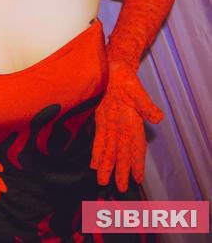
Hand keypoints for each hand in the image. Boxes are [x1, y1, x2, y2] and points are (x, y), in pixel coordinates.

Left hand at [90, 62, 163, 191]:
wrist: (112, 65)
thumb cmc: (126, 76)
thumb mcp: (135, 89)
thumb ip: (145, 104)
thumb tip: (157, 118)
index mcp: (133, 120)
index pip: (136, 146)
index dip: (136, 162)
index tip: (138, 178)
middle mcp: (122, 125)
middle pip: (121, 151)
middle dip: (119, 169)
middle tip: (118, 187)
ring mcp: (111, 123)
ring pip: (109, 148)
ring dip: (107, 164)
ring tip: (103, 180)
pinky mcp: (101, 118)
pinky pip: (99, 138)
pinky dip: (97, 151)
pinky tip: (94, 163)